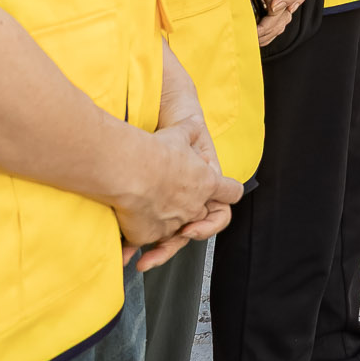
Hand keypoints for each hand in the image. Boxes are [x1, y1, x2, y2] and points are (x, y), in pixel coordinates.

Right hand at [113, 121, 239, 252]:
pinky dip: (138, 236)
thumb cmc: (156, 151)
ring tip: (146, 221)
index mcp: (207, 182)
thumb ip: (189, 131)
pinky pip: (146, 239)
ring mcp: (173, 222)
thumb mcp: (179, 134)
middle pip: (200, 216)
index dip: (227, 193)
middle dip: (189, 214)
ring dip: (162, 229)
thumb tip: (194, 121)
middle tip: (173, 205)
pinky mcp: (149, 234)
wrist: (131, 168)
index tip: (222, 194)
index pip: (231, 192)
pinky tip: (128, 230)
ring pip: (172, 232)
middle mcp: (194, 206)